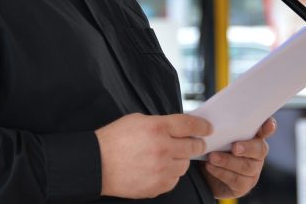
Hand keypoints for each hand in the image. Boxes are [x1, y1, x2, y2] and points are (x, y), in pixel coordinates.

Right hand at [95, 113, 211, 198]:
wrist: (97, 164)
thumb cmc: (114, 139)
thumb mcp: (137, 120)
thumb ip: (161, 123)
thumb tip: (179, 127)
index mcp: (157, 127)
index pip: (189, 125)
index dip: (202, 126)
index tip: (208, 128)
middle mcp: (162, 148)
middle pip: (193, 146)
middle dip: (196, 144)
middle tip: (194, 143)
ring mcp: (161, 169)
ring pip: (185, 165)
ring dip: (181, 159)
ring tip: (168, 156)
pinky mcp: (157, 186)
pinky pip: (175, 180)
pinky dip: (171, 174)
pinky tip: (159, 168)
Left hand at [200, 116, 276, 198]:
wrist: (200, 172)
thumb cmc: (210, 147)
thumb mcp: (214, 134)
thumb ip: (221, 126)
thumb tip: (214, 117)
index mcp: (252, 136)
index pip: (265, 129)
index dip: (269, 126)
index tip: (269, 125)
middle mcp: (256, 153)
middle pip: (260, 149)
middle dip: (247, 148)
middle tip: (234, 147)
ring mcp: (252, 171)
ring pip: (247, 167)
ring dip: (228, 161)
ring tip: (212, 157)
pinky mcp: (243, 185)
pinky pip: (236, 180)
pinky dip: (221, 172)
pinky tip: (210, 166)